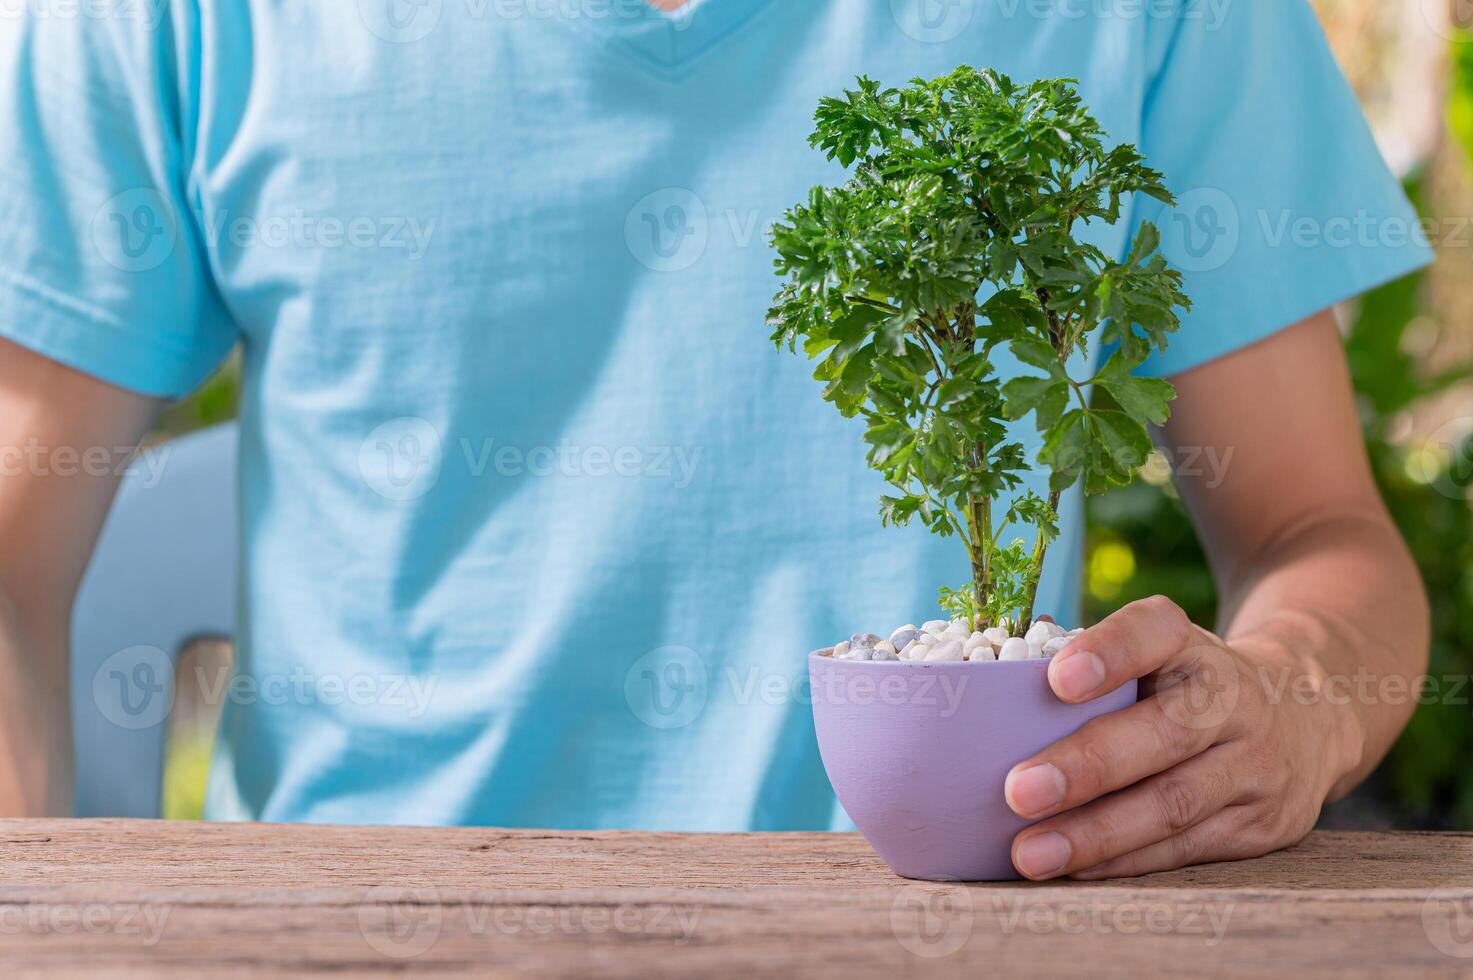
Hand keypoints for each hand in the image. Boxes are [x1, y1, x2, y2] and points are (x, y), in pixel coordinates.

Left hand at [1004, 595, 1364, 879]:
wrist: (1307, 716)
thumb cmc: (1183, 684)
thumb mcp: (1155, 652)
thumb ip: (1089, 663)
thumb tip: (987, 680)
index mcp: (1190, 644)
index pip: (1154, 633)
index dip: (1108, 653)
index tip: (1057, 678)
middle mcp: (1232, 698)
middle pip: (1162, 733)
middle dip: (1086, 767)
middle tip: (1016, 791)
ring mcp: (1254, 764)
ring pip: (1173, 804)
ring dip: (1096, 834)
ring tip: (1030, 852)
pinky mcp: (1261, 824)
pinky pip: (1184, 848)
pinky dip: (1124, 861)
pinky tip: (1074, 869)